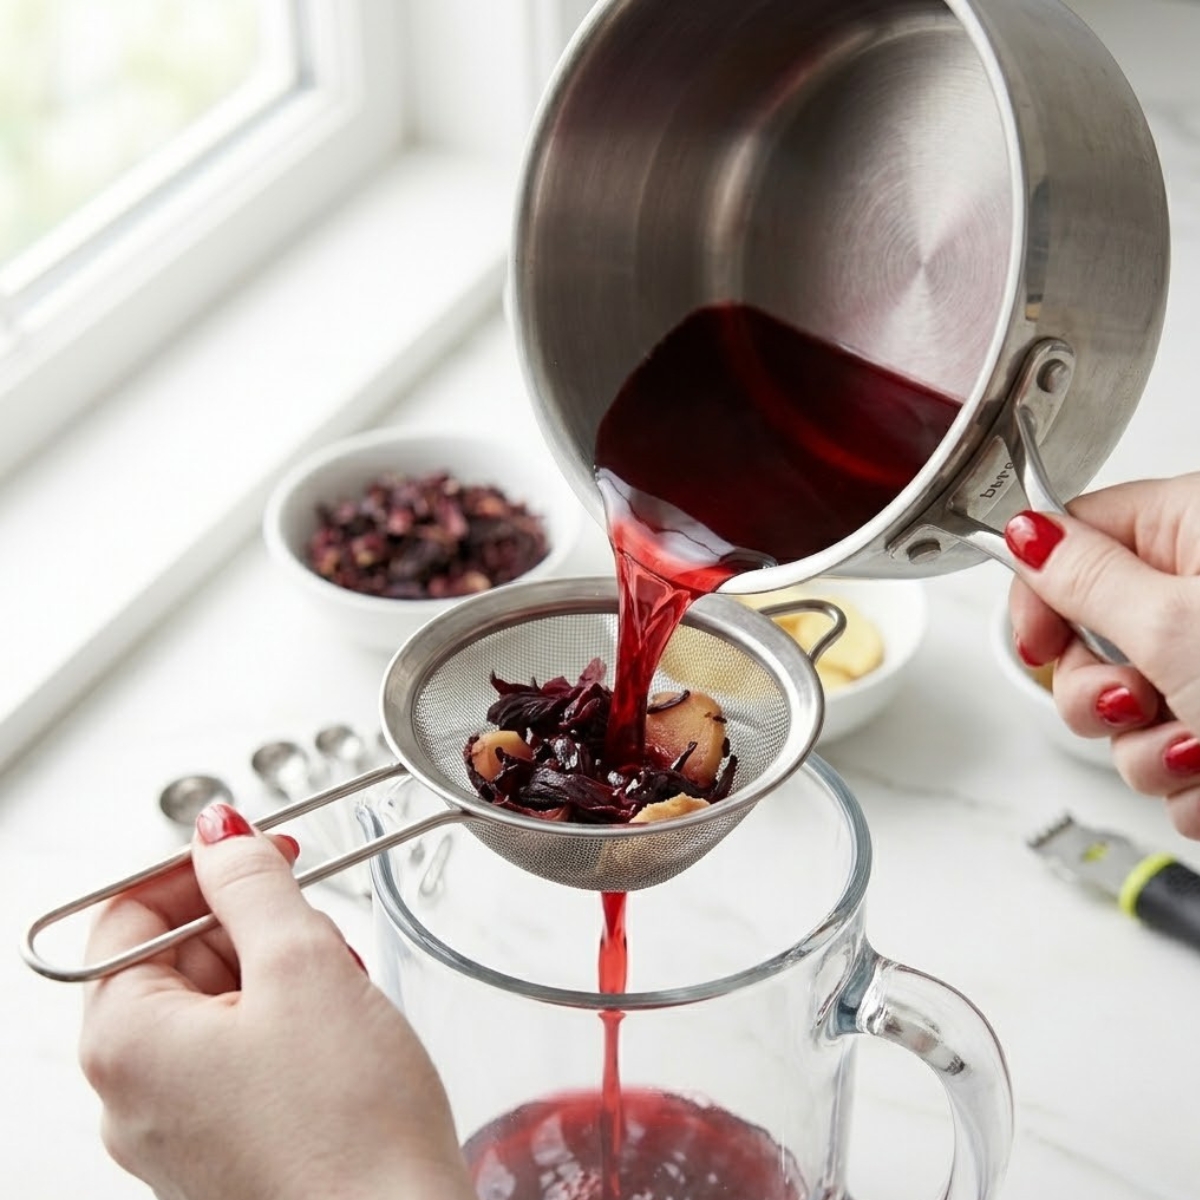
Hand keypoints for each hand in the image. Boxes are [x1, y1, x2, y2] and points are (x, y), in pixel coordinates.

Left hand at [79, 802, 474, 1199]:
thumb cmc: (348, 1125)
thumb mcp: (300, 964)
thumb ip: (252, 881)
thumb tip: (218, 832)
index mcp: (124, 1043)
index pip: (128, 913)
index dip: (200, 867)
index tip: (259, 848)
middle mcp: (132, 1093)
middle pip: (176, 956)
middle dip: (253, 928)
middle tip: (315, 933)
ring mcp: (177, 1127)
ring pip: (217, 1003)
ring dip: (279, 975)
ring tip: (339, 994)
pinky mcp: (224, 1147)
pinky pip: (240, 1055)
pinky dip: (289, 1025)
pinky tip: (340, 1036)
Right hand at [1005, 474, 1199, 837]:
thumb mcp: (1172, 625)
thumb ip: (1081, 578)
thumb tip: (1026, 534)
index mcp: (1196, 531)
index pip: (1075, 536)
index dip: (1040, 591)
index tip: (1037, 643)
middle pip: (1093, 635)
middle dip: (1101, 695)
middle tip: (1138, 705)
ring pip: (1129, 710)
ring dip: (1152, 751)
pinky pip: (1168, 752)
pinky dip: (1188, 780)